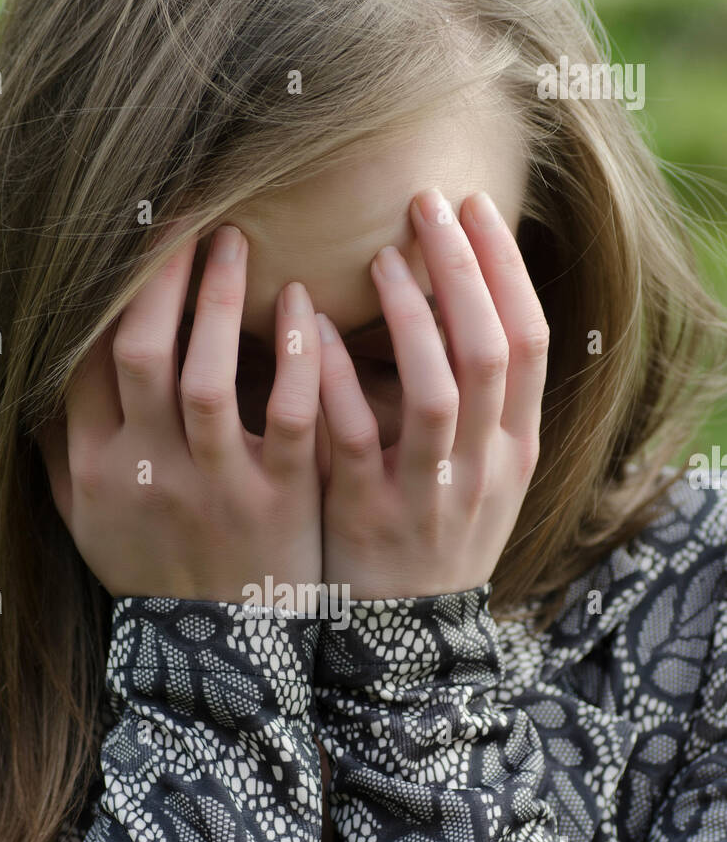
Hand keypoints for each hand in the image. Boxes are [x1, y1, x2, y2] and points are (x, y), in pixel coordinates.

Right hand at [38, 225, 322, 600]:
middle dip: (158, 277)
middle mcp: (150, 471)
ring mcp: (216, 485)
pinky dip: (298, 354)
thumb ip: (63, 453)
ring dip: (219, 299)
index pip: (86, 361)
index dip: (103, 293)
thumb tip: (37, 381)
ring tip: (235, 242)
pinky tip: (303, 306)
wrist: (221, 656)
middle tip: (186, 217)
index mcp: (100, 468)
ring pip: (208, 375)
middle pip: (140, 353)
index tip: (127, 240)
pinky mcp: (280, 498)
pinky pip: (289, 413)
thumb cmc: (156, 572)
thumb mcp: (91, 523)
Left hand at [316, 189, 548, 598]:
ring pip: (438, 391)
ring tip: (383, 257)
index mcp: (513, 449)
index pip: (529, 343)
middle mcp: (482, 468)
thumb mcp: (478, 477)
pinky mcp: (367, 514)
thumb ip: (476, 404)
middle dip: (464, 270)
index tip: (475, 207)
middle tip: (428, 204)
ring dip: (412, 317)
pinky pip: (356, 435)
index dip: (504, 269)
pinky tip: (312, 325)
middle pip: (490, 352)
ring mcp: (428, 493)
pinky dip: (336, 376)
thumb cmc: (431, 536)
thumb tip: (454, 298)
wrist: (402, 637)